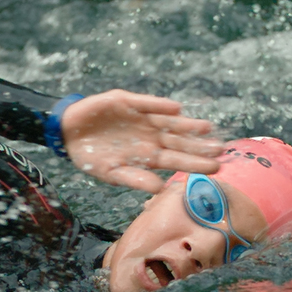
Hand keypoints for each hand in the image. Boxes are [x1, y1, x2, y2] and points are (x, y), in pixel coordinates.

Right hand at [61, 89, 222, 192]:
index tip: (217, 168)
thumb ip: (136, 179)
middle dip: (200, 145)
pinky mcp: (128, 102)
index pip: (178, 160)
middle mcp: (151, 136)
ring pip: (170, 121)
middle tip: (223, 148)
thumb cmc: (92, 157)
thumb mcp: (112, 174)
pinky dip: (159, 105)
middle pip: (180, 141)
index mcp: (149, 156)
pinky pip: (147, 104)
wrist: (69, 132)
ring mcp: (142, 119)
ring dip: (187, 124)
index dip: (197, 163)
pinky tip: (176, 109)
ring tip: (208, 127)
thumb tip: (161, 189)